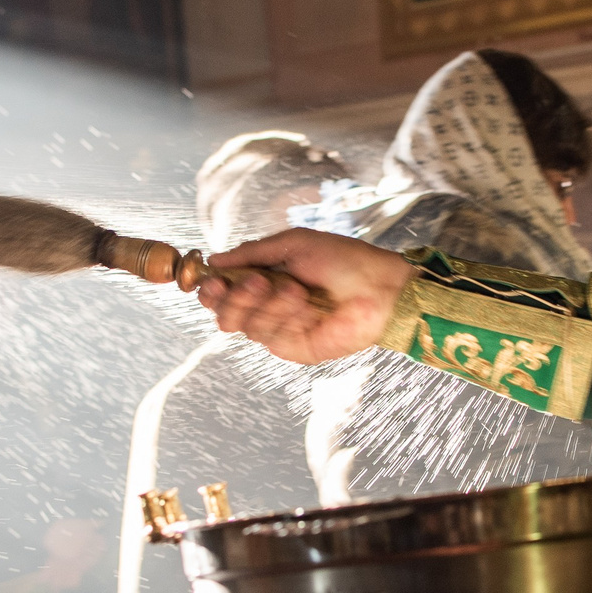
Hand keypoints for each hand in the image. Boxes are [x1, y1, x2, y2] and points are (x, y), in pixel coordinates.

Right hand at [199, 230, 413, 363]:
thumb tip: (214, 260)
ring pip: (247, 326)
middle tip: (256, 283)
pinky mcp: (295, 348)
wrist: (380, 287)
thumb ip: (252, 253)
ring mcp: (280, 330)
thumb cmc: (344, 260)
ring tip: (297, 290)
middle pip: (225, 314)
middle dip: (235, 298)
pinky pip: (273, 337)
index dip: (211, 289)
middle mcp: (267, 307)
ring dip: (270, 304)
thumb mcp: (294, 244)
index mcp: (263, 281)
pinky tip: (309, 307)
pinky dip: (287, 318)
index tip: (213, 280)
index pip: (223, 292)